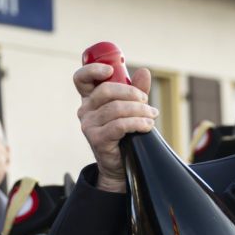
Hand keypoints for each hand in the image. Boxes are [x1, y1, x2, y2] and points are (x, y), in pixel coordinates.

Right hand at [73, 63, 157, 192]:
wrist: (119, 165)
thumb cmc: (124, 134)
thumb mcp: (130, 108)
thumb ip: (135, 90)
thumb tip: (143, 72)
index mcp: (90, 99)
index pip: (81, 79)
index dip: (93, 70)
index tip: (110, 70)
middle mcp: (85, 110)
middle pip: (105, 91)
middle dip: (131, 93)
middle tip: (146, 101)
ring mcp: (89, 125)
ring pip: (116, 109)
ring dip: (139, 110)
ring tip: (152, 116)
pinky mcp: (97, 139)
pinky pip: (119, 125)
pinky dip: (137, 123)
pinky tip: (147, 125)